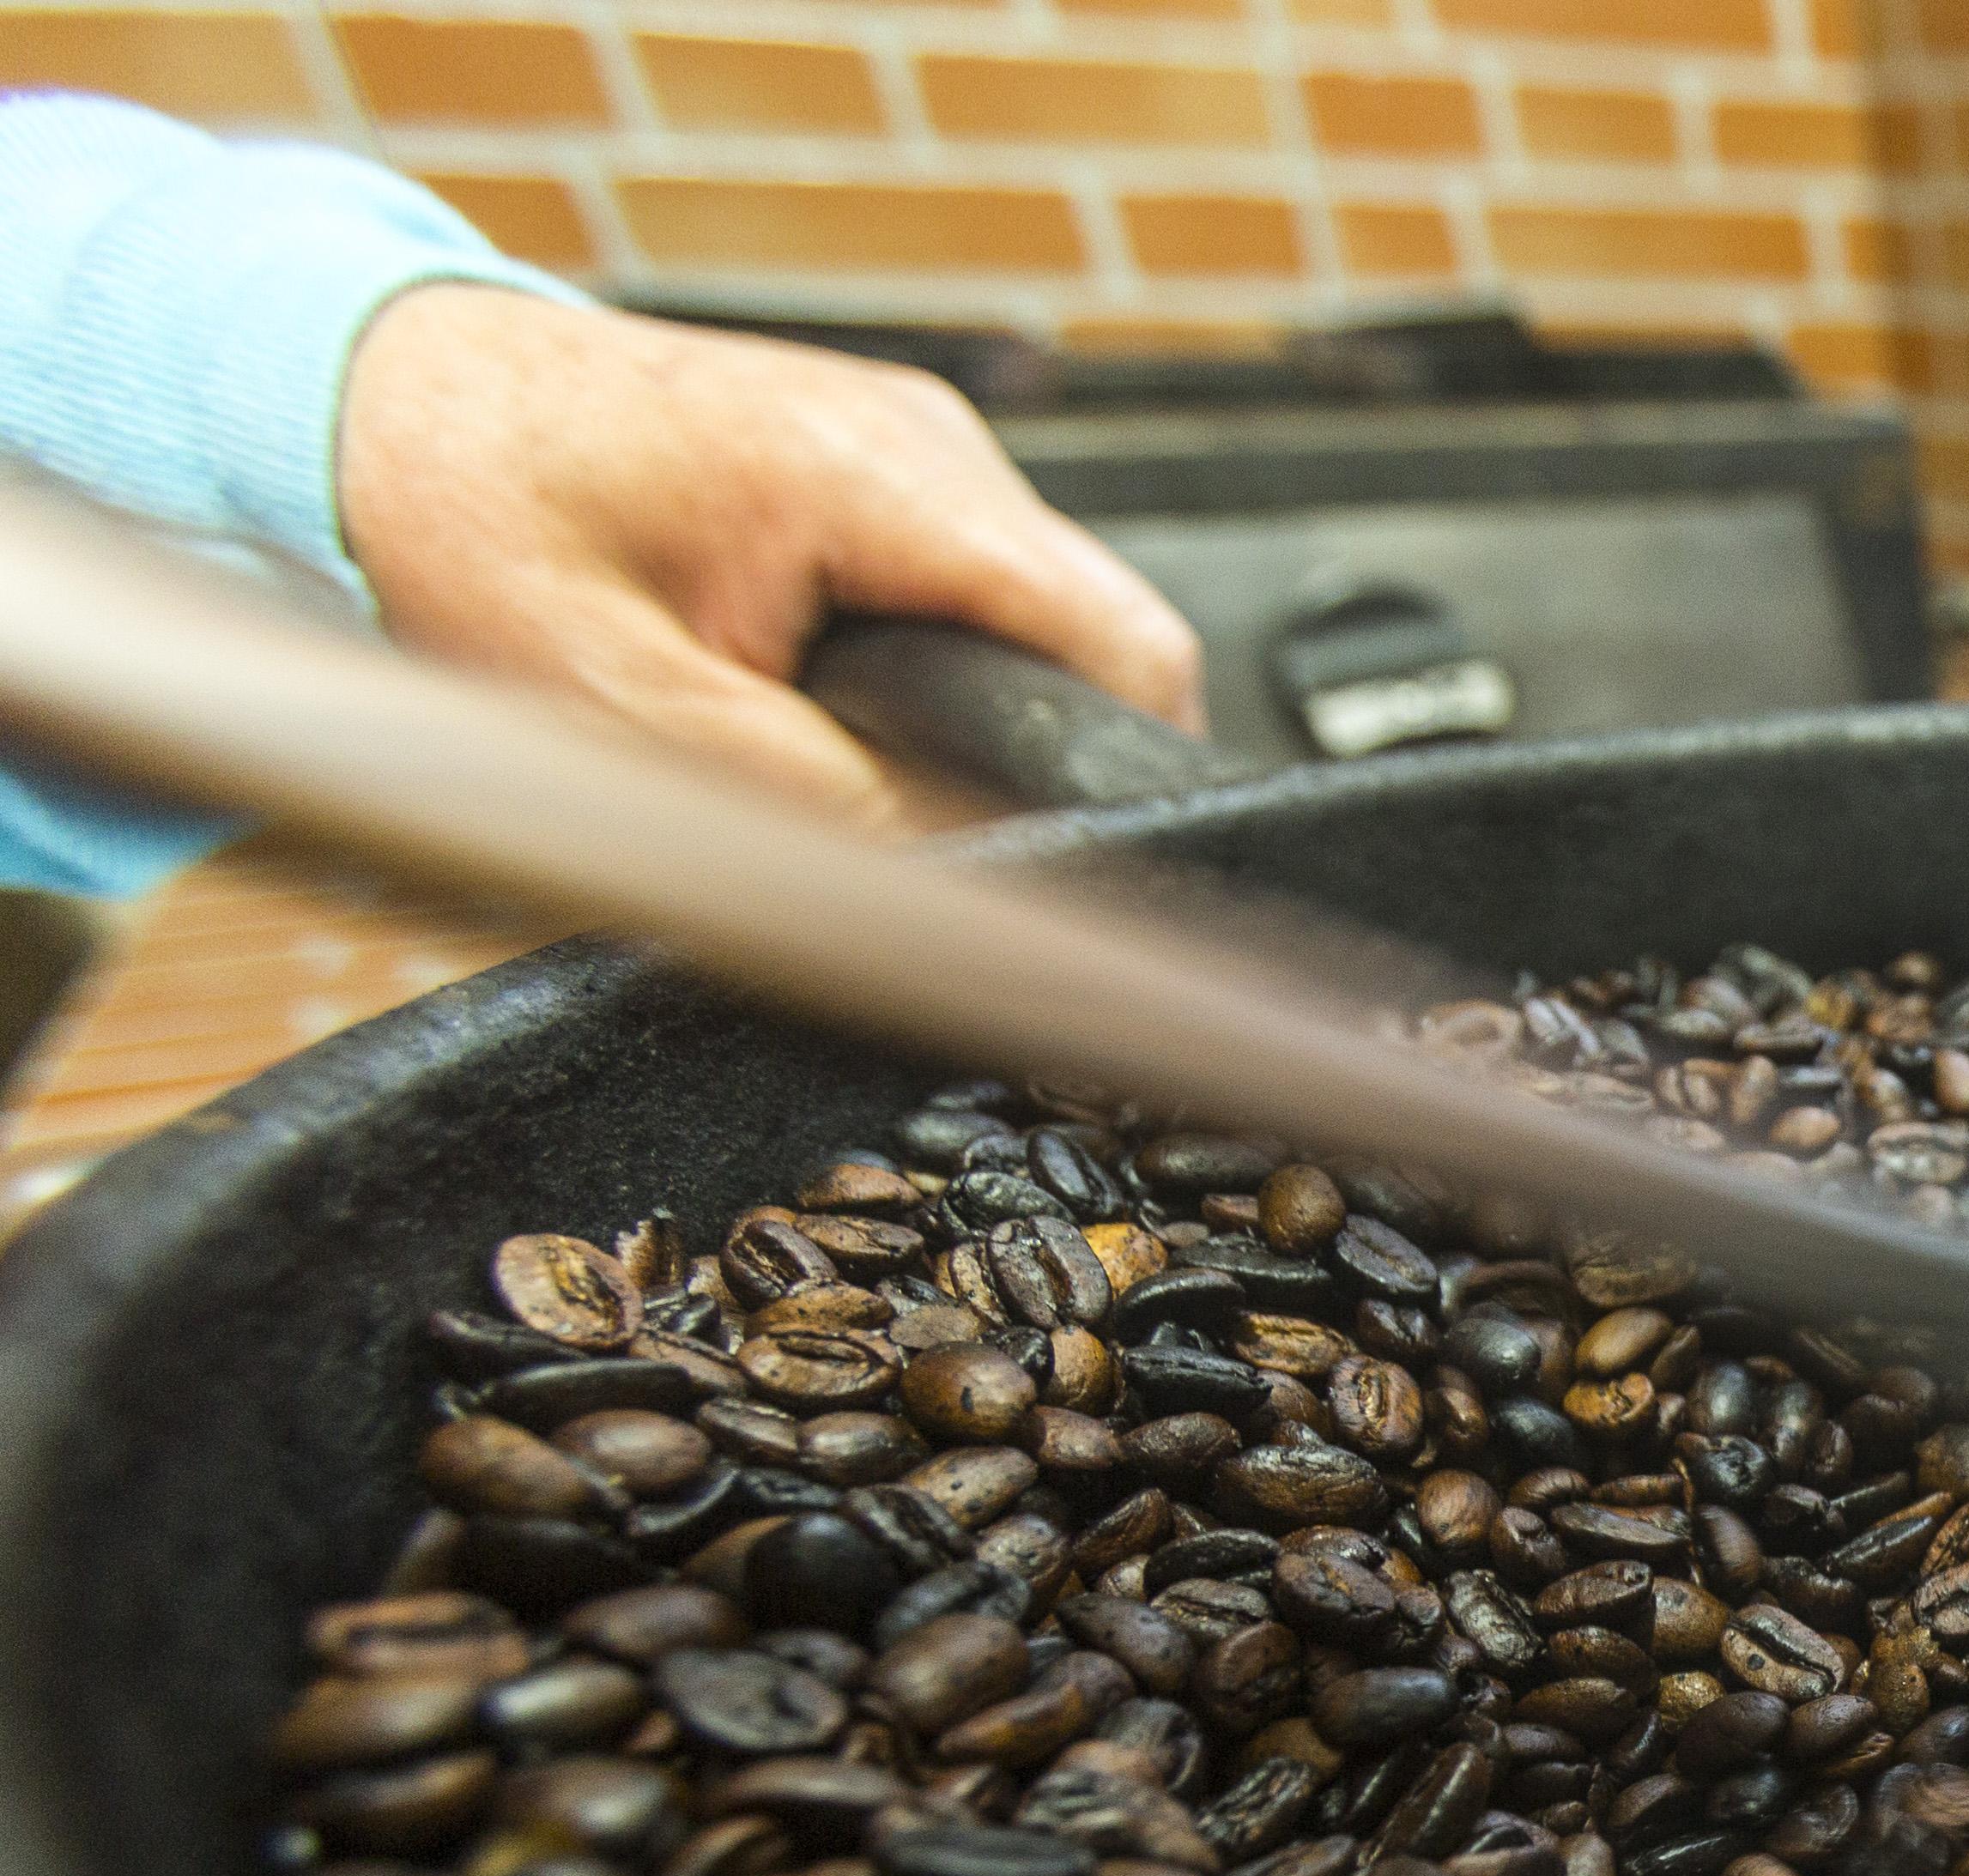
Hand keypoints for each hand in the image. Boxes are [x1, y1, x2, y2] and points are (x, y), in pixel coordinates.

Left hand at [333, 285, 1203, 824]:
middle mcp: (927, 438)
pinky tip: (805, 693)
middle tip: (891, 829)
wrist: (356, 397)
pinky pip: (957, 597)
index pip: (1125, 648)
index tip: (1069, 882)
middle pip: (1089, 647)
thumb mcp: (633, 716)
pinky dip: (906, 671)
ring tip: (818, 748)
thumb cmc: (455, 516)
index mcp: (883, 474)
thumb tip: (980, 899)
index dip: (1125, 784)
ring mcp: (910, 441)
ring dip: (953, 717)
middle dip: (1015, 761)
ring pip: (1026, 630)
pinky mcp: (877, 467)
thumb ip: (831, 811)